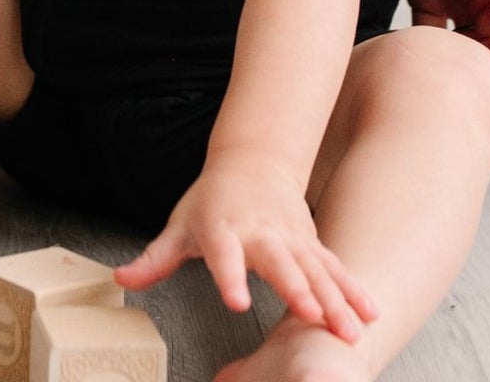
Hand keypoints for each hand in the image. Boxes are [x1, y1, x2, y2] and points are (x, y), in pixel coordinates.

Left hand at [115, 158, 378, 342]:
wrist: (253, 160)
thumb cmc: (211, 200)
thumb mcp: (180, 225)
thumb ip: (155, 259)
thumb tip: (120, 278)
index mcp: (223, 228)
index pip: (223, 253)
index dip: (229, 276)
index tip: (237, 302)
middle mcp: (261, 232)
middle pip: (279, 260)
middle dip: (296, 287)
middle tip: (310, 314)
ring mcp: (291, 237)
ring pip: (315, 268)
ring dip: (334, 298)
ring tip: (349, 330)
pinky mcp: (311, 243)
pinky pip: (335, 268)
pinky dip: (353, 290)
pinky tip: (369, 314)